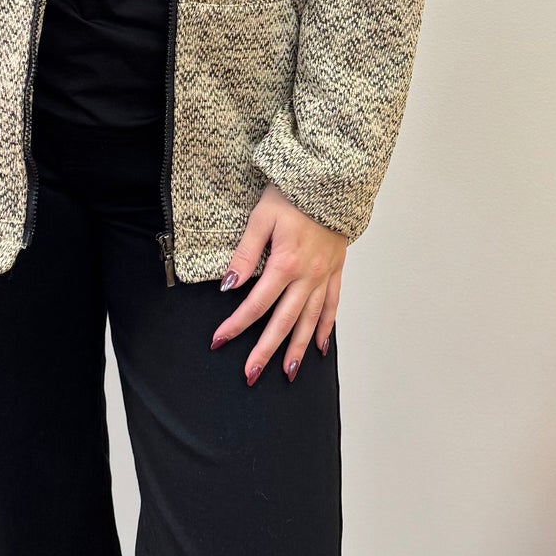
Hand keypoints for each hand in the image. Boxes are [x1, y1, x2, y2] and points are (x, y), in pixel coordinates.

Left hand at [210, 183, 346, 383]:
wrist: (332, 180)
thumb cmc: (292, 194)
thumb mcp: (260, 217)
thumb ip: (245, 253)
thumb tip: (229, 284)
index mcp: (285, 263)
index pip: (255, 304)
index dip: (236, 325)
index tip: (219, 341)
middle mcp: (307, 276)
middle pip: (284, 322)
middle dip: (266, 351)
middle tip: (251, 375)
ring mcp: (324, 276)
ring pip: (310, 320)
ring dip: (298, 349)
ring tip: (288, 372)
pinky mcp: (336, 271)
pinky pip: (333, 305)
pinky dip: (327, 328)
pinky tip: (321, 347)